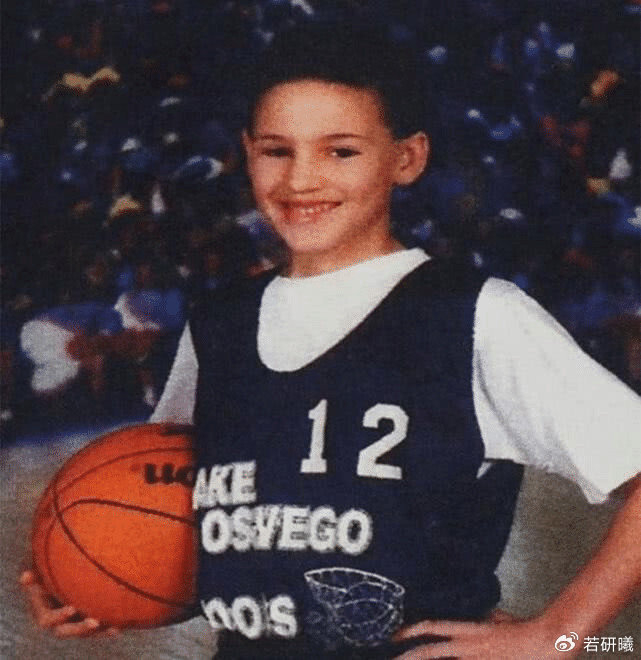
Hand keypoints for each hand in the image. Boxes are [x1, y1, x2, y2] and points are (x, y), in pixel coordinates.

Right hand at [19, 570, 118, 638]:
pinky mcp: (86, 620)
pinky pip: (98, 627)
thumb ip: (35, 575)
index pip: (48, 620)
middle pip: (67, 631)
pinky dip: (108, 626)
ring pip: (85, 632)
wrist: (64, 576)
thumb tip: (25, 577)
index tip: (72, 608)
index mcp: (44, 613)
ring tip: (114, 628)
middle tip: (94, 622)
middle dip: (80, 629)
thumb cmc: (49, 571)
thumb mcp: (41, 572)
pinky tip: (122, 623)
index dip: (59, 616)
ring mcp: (73, 623)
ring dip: (98, 632)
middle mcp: (58, 622)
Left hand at [393, 615, 570, 658]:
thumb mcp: (498, 620)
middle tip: (389, 659)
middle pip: (429, 652)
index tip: (394, 635)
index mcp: (467, 630)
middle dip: (406, 657)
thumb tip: (480, 618)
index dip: (410, 630)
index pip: (431, 627)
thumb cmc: (523, 631)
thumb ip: (484, 620)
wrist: (544, 643)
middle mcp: (467, 647)